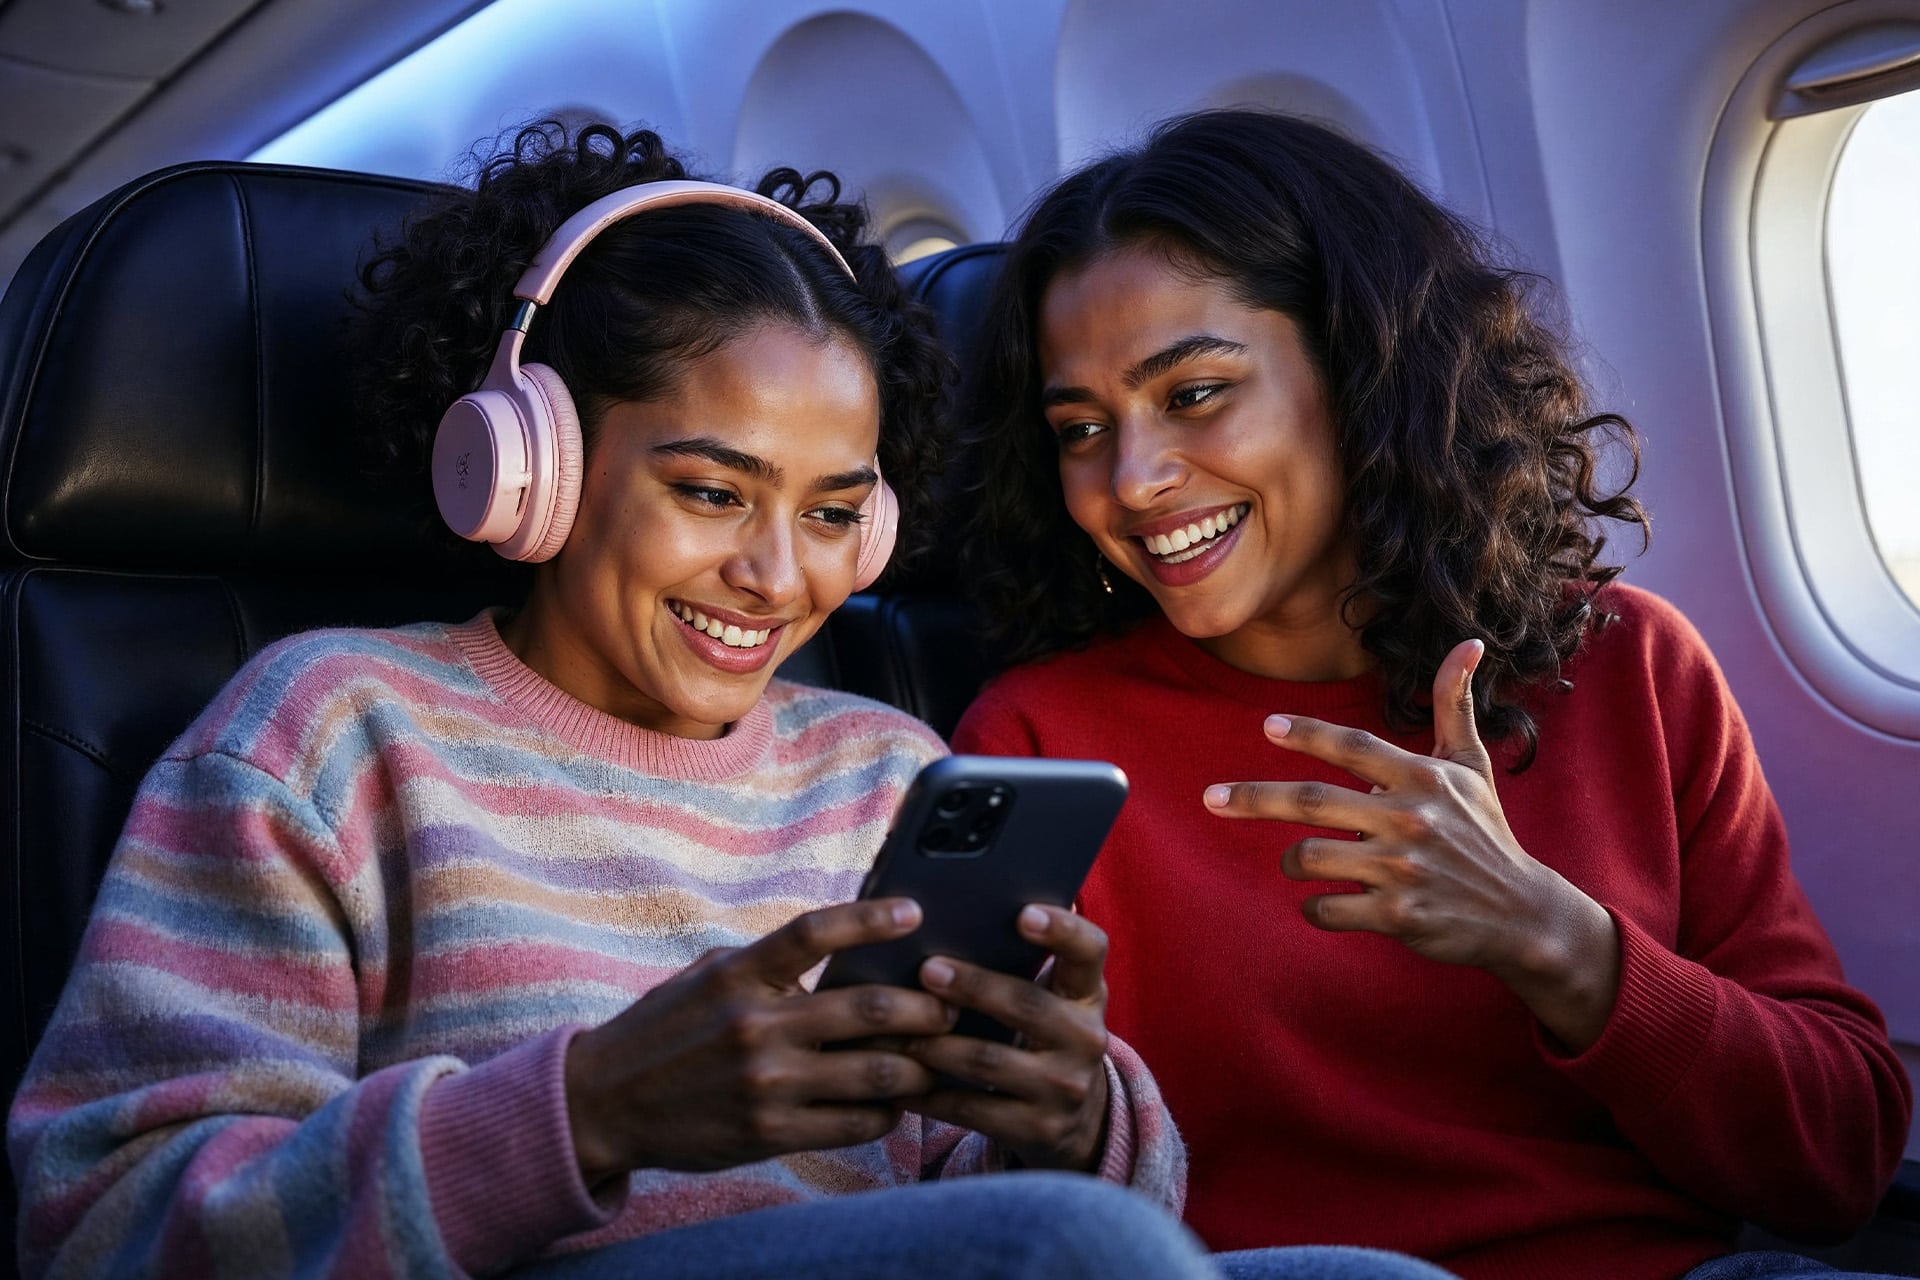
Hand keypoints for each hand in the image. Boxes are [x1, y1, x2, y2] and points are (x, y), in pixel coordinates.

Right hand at [563, 898, 956, 1184]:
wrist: (604, 1103)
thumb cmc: (666, 1030)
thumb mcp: (707, 977)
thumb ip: (768, 963)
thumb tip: (841, 944)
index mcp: (739, 974)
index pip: (815, 932)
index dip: (871, 918)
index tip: (915, 911)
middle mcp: (755, 1025)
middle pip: (867, 1007)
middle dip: (925, 1008)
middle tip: (952, 1005)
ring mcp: (766, 1084)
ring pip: (876, 1072)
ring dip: (920, 1065)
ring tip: (939, 1057)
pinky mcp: (770, 1133)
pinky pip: (854, 1123)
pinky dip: (887, 1111)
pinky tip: (897, 1102)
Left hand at [901, 904, 1111, 1170]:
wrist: (1075, 1119)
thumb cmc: (1042, 1036)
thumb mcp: (1051, 999)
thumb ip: (1022, 962)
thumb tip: (953, 913)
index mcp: (1087, 993)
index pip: (1090, 949)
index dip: (1062, 929)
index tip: (1022, 914)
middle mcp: (1085, 1038)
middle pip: (1027, 1005)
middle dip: (973, 986)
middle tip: (927, 970)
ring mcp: (1064, 1088)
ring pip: (988, 1061)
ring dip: (933, 1045)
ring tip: (891, 1030)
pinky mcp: (1037, 1129)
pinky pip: (972, 1109)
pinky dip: (928, 1093)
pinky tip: (896, 1079)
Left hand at [1202, 638, 1620, 1049]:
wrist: (1521, 914)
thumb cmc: (1486, 834)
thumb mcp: (1472, 767)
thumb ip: (1454, 706)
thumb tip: (1468, 643)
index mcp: (1422, 779)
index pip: (1353, 747)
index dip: (1308, 734)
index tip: (1267, 726)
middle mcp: (1410, 819)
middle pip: (1312, 802)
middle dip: (1252, 798)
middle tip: (1209, 798)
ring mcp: (1403, 869)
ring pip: (1310, 857)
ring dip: (1291, 861)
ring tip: (1298, 860)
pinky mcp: (1398, 916)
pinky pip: (1326, 908)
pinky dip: (1314, 905)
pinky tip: (1324, 900)